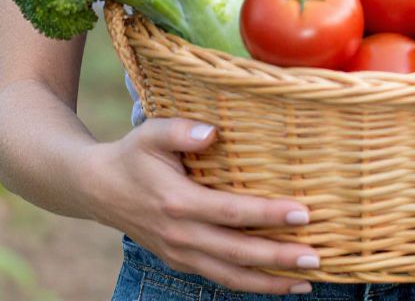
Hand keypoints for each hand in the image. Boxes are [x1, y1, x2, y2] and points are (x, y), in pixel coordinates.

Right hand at [83, 118, 318, 293]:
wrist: (98, 188)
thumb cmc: (133, 155)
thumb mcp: (152, 133)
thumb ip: (181, 130)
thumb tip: (213, 133)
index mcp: (178, 203)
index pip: (233, 213)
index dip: (269, 215)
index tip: (303, 213)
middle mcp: (181, 235)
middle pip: (238, 253)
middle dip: (279, 258)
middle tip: (317, 256)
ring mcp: (181, 254)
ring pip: (231, 276)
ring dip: (270, 283)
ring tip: (307, 281)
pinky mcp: (181, 261)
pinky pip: (219, 278)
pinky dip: (250, 285)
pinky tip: (277, 283)